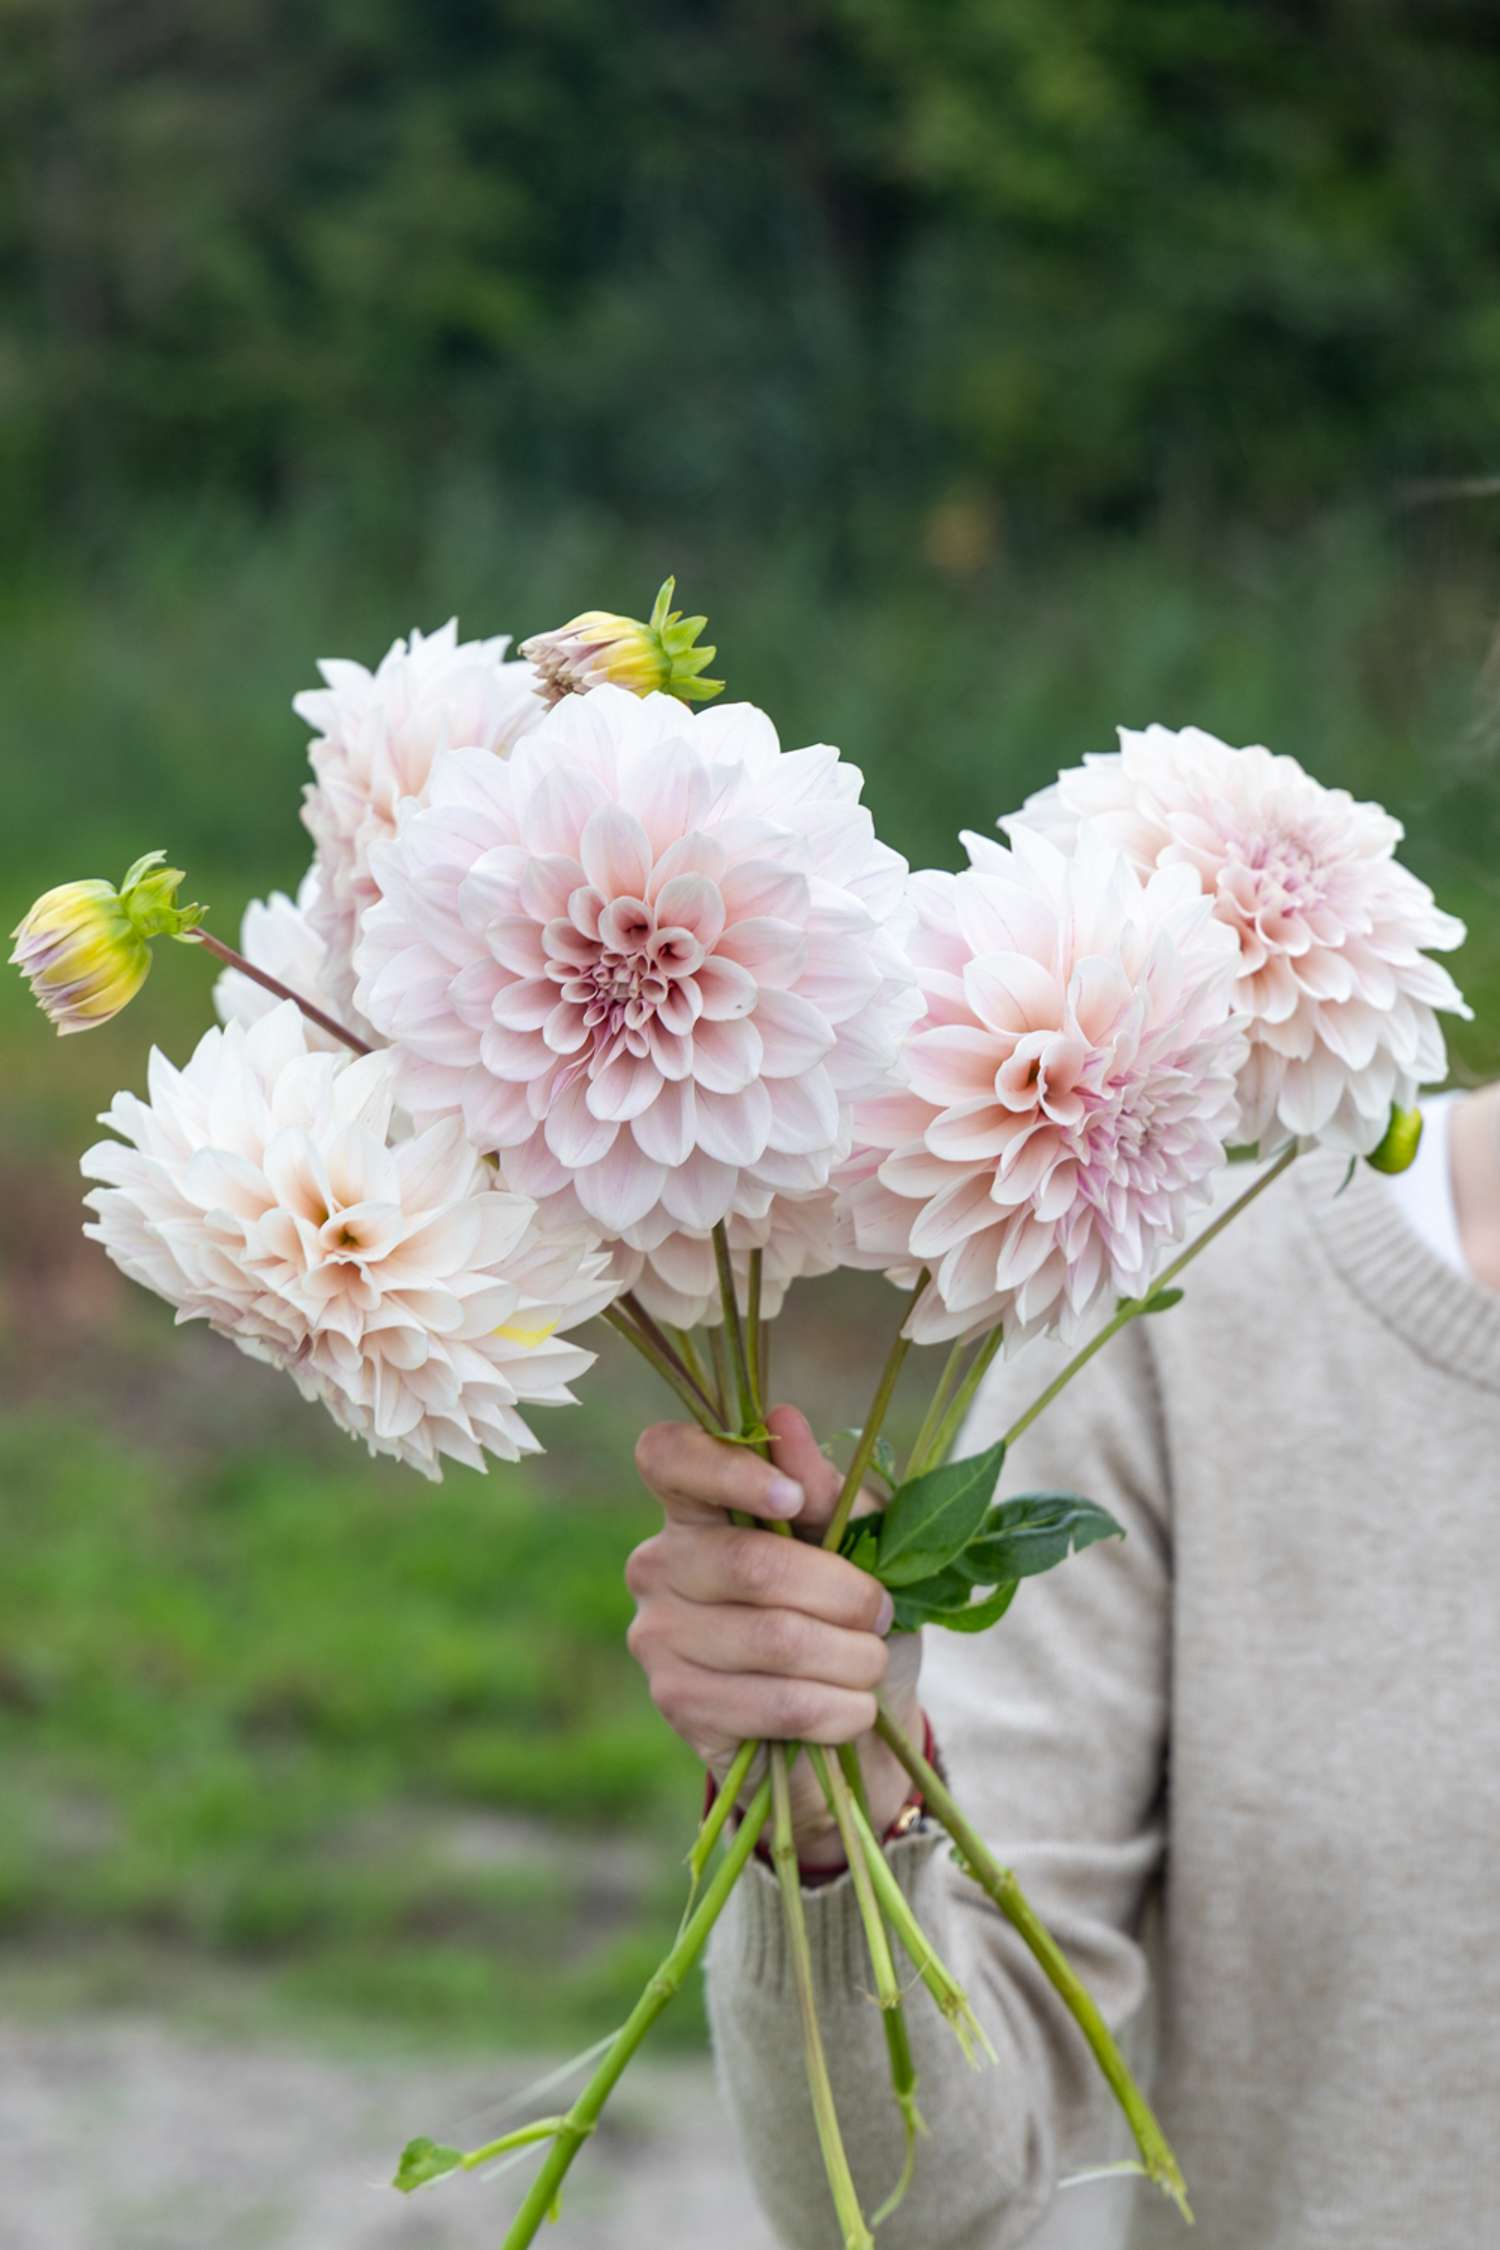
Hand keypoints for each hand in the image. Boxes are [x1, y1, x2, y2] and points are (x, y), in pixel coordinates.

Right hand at [626, 1403, 922, 1867]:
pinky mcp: (679, 1704)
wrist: (852, 1727)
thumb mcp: (859, 1539)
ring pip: (774, 1639)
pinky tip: (853, 1708)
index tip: (793, 1499)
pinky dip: (838, 1707)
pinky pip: (776, 1702)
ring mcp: (658, 1636)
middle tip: (882, 1612)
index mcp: (695, 1507)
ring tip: (871, 1662)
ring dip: (852, 1656)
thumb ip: (823, 1485)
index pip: (668, 1457)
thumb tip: (784, 1421)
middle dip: (844, 1593)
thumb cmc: (850, 1615)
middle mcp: (658, 1564)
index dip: (728, 1469)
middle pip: (752, 1564)